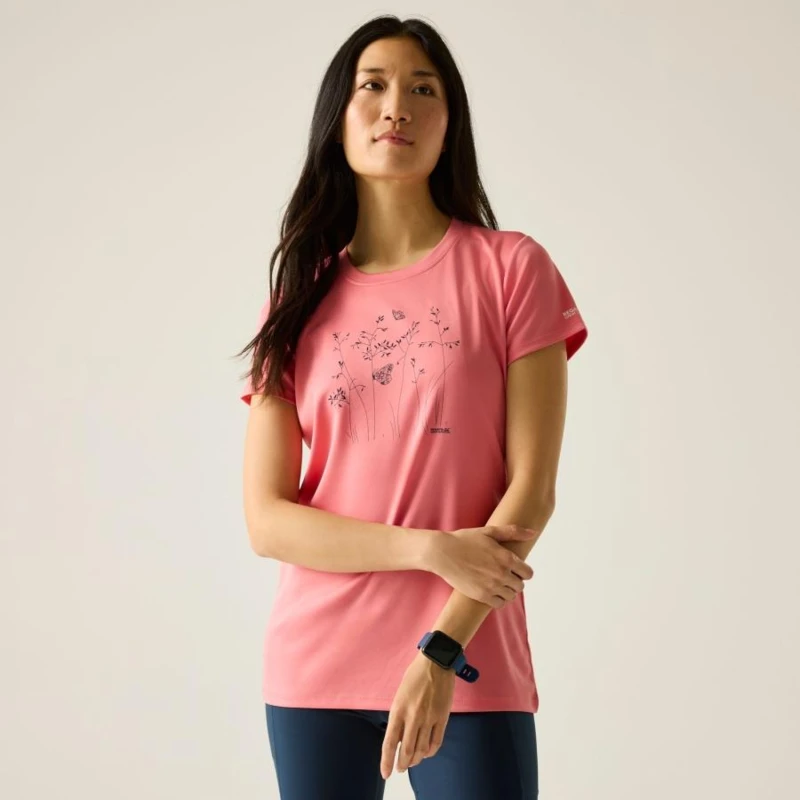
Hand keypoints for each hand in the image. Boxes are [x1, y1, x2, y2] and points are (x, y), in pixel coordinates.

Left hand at [380, 651, 454, 778]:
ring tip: (412, 762)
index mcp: (398, 709)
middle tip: (400, 769)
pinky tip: (426, 752)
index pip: (390, 742)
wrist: (436, 662)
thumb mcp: (400, 695)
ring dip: (416, 760)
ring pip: (422, 749)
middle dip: (403, 764)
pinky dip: (430, 751)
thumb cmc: (414, 676)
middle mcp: (413, 716)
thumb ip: (399, 716)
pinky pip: (436, 742)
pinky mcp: (443, 717)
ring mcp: (429, 718)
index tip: (386, 773)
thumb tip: (399, 738)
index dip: (387, 761)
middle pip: (407, 750)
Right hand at [424, 525, 535, 607]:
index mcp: (506, 558)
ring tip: (496, 582)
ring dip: (507, 590)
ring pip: (511, 596)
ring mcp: (492, 587)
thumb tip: (533, 532)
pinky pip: (499, 604)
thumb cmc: (465, 540)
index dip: (523, 571)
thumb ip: (513, 532)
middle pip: (520, 586)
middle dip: (514, 580)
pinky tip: (491, 591)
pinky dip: (498, 599)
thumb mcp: (489, 531)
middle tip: (504, 574)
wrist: (443, 553)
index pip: (528, 573)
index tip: (515, 568)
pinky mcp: (481, 596)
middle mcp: (502, 574)